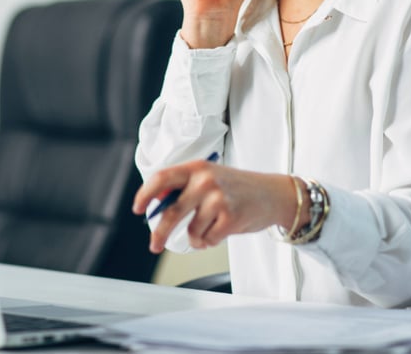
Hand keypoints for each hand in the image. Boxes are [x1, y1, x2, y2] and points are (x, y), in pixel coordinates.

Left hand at [133, 158, 300, 253]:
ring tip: (212, 227)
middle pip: (171, 211)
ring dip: (197, 237)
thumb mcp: (210, 177)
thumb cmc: (238, 188)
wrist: (273, 194)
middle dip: (159, 232)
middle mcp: (205, 180)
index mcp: (197, 167)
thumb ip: (185, 188)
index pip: (162, 178)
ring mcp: (218, 198)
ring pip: (192, 231)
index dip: (145, 194)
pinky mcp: (230, 217)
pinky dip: (210, 241)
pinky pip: (207, 240)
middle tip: (154, 244)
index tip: (137, 208)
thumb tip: (157, 207)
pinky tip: (222, 230)